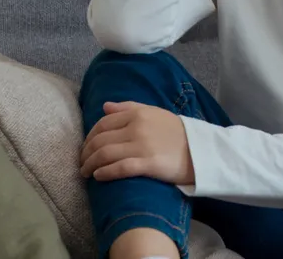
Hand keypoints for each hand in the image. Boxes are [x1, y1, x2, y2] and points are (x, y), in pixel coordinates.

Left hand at [79, 101, 194, 184]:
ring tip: (86, 173)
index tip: (86, 148)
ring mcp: (142, 146)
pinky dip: (105, 173)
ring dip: (90, 165)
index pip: (103, 124)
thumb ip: (128, 108)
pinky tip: (98, 177)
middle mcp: (137, 128)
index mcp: (138, 113)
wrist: (200, 151)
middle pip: (100, 140)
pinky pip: (119, 168)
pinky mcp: (148, 164)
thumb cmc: (176, 132)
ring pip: (105, 154)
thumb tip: (104, 107)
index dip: (89, 137)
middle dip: (86, 153)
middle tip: (82, 164)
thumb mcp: (154, 113)